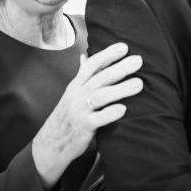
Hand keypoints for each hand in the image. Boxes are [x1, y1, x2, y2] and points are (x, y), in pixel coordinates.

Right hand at [32, 42, 142, 189]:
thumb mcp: (72, 93)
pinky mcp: (83, 127)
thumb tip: (85, 56)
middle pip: (100, 77)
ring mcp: (80, 110)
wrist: (51, 143)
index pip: (92, 64)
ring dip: (121, 89)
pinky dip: (110, 113)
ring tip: (139, 84)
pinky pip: (97, 119)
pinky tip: (123, 109)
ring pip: (101, 96)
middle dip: (120, 68)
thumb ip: (81, 75)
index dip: (107, 54)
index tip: (124, 47)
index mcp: (77, 85)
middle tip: (138, 61)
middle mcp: (78, 95)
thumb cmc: (67, 116)